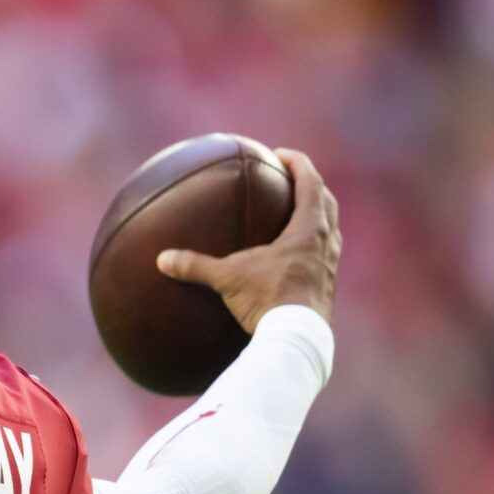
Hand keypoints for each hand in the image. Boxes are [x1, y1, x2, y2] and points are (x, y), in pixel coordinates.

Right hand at [156, 148, 340, 332]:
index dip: (297, 163)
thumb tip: (162, 259)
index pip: (310, 182)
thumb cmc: (267, 301)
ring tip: (298, 214)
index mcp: (309, 229)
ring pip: (331, 229)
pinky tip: (294, 258)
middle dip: (311, 186)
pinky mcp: (327, 288)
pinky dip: (312, 247)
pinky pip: (324, 256)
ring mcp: (330, 266)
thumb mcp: (228, 279)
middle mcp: (326, 243)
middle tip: (293, 179)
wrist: (297, 338)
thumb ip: (196, 266)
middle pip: (327, 202)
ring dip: (318, 216)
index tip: (280, 155)